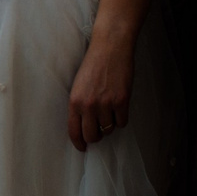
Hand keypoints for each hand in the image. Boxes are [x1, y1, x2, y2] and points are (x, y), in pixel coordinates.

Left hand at [67, 30, 133, 150]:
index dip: (79, 143)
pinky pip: (122, 122)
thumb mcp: (79, 86)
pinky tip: (120, 107)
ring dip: (110, 125)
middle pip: (92, 136)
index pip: (74, 131)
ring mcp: (106, 104)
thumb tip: (84, 126)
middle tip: (99, 130)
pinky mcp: (122, 101)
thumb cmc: (94, 65)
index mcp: (75, 101)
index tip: (83, 148)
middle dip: (96, 137)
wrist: (110, 47)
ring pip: (109, 130)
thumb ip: (80, 106)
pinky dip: (122, 118)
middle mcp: (88, 105)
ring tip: (110, 110)